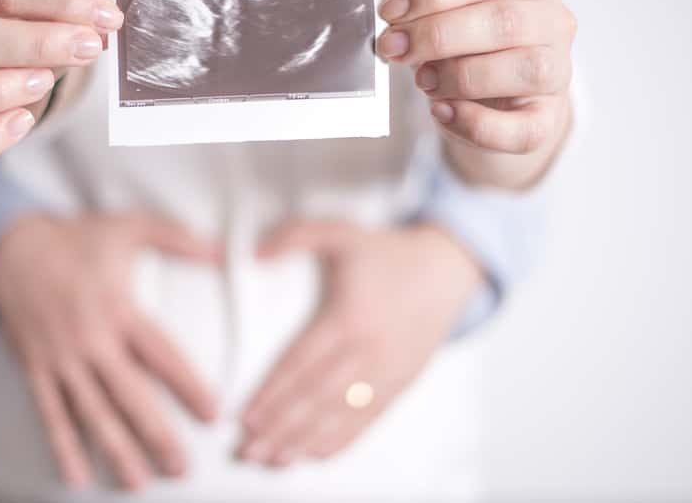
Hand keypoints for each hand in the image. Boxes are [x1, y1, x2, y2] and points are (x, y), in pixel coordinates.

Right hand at [0, 213, 219, 490]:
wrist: (8, 244)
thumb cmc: (77, 237)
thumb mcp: (129, 226)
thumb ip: (178, 238)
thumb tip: (225, 250)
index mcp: (119, 308)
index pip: (161, 355)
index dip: (188, 386)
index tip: (213, 414)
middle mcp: (90, 339)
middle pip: (129, 395)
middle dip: (156, 434)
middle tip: (181, 468)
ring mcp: (60, 358)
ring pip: (91, 412)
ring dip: (116, 449)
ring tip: (138, 482)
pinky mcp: (35, 367)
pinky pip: (50, 412)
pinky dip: (62, 446)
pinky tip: (77, 476)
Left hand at [238, 220, 482, 466]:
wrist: (446, 271)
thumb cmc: (386, 254)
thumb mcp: (339, 232)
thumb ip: (295, 236)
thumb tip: (256, 254)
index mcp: (349, 316)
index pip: (302, 364)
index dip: (272, 393)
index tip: (246, 416)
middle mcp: (369, 350)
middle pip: (317, 397)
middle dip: (281, 427)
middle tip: (249, 450)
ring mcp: (388, 371)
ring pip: (341, 415)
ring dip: (305, 441)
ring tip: (274, 460)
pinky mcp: (402, 383)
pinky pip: (369, 419)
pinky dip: (342, 440)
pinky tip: (316, 454)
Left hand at [377, 0, 574, 155]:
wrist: (497, 100)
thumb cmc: (473, 48)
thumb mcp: (452, 17)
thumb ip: (427, 13)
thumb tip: (393, 23)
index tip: (392, 10)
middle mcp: (555, 22)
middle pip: (502, 19)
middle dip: (437, 34)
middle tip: (395, 47)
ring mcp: (558, 72)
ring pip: (521, 68)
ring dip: (458, 76)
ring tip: (423, 80)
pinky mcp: (548, 120)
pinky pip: (519, 128)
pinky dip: (474, 123)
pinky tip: (442, 112)